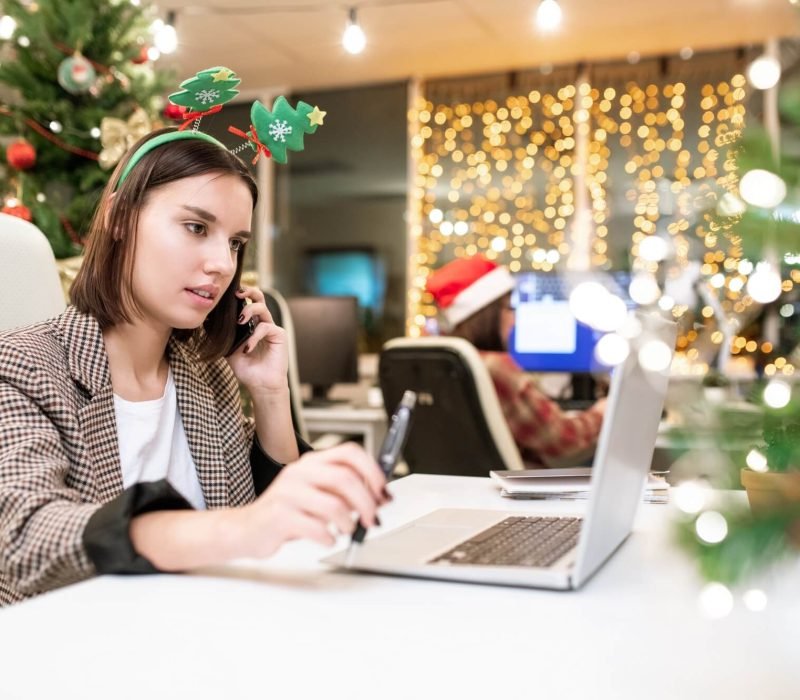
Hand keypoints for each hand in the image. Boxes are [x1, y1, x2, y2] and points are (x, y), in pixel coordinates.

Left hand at [226, 287, 288, 395]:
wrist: (260, 385)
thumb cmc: (247, 370)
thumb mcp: (230, 351)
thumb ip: (226, 337)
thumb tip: (209, 323)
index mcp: (252, 325)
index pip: (247, 303)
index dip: (240, 296)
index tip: (227, 295)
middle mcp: (263, 323)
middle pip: (259, 298)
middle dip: (249, 291)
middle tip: (237, 293)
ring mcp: (272, 328)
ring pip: (263, 308)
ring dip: (250, 310)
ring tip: (240, 321)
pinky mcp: (280, 335)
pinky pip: (265, 327)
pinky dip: (254, 336)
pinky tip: (247, 348)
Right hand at [234, 443, 389, 557]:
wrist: (246, 528)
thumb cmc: (287, 511)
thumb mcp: (316, 493)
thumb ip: (345, 491)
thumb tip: (381, 497)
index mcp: (312, 462)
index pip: (349, 452)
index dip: (372, 470)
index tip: (382, 490)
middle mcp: (299, 472)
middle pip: (345, 478)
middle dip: (367, 502)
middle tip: (372, 519)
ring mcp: (288, 493)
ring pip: (334, 505)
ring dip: (349, 523)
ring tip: (346, 530)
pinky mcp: (279, 516)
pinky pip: (317, 528)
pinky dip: (329, 537)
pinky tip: (327, 538)